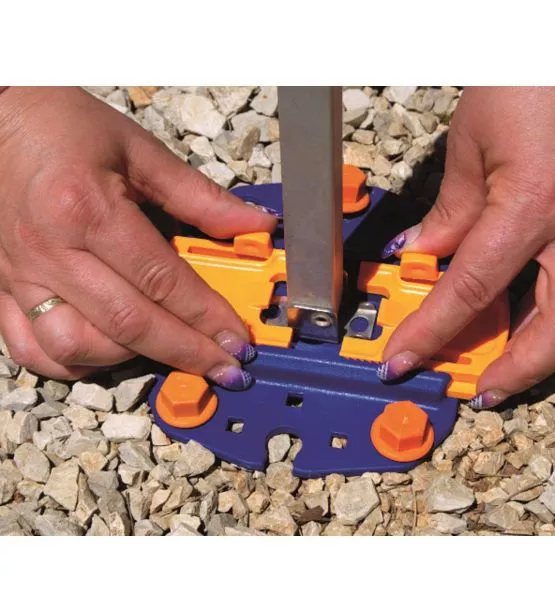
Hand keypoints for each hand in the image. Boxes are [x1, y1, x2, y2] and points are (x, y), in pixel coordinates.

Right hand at [0, 87, 275, 386]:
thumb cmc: (65, 126)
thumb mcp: (141, 152)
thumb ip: (200, 196)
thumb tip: (254, 225)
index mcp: (88, 209)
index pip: (163, 281)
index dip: (207, 316)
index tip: (237, 340)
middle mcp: (50, 250)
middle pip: (128, 323)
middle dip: (186, 352)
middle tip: (224, 368)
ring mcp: (20, 274)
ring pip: (73, 346)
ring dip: (128, 358)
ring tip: (165, 347)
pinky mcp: (2, 286)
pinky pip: (28, 348)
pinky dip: (70, 362)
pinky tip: (104, 352)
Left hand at [378, 87, 554, 407]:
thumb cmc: (527, 78)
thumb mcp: (472, 150)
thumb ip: (451, 214)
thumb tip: (425, 256)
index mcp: (536, 207)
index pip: (472, 291)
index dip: (432, 332)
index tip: (402, 360)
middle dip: (520, 370)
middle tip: (482, 392)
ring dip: (541, 347)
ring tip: (504, 368)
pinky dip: (550, 307)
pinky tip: (523, 315)